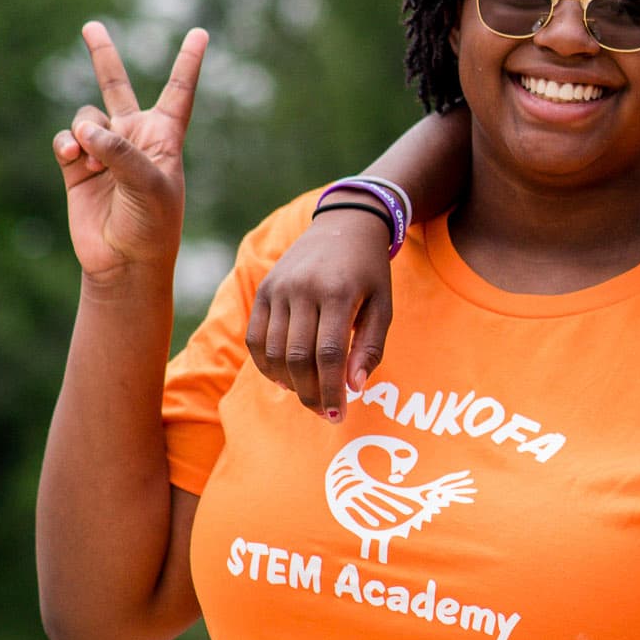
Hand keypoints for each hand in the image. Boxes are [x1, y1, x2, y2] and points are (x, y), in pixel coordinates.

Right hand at [53, 23, 207, 281]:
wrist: (125, 260)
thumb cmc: (153, 223)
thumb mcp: (150, 185)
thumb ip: (121, 152)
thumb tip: (85, 130)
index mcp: (166, 135)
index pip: (180, 90)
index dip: (189, 61)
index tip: (200, 32)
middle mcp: (134, 136)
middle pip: (117, 86)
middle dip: (103, 56)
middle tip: (91, 26)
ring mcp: (104, 150)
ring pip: (86, 117)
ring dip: (86, 131)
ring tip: (93, 158)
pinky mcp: (77, 167)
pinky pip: (66, 140)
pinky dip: (67, 145)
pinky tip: (75, 160)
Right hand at [245, 202, 393, 420]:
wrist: (346, 224)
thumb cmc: (370, 271)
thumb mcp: (384, 304)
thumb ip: (371, 346)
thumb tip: (354, 387)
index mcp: (339, 292)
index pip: (328, 354)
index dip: (330, 390)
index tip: (338, 415)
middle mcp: (303, 289)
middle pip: (297, 357)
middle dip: (310, 393)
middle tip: (325, 412)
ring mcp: (279, 288)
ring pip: (273, 351)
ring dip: (288, 383)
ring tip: (308, 396)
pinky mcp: (263, 290)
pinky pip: (255, 338)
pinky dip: (266, 365)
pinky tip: (285, 378)